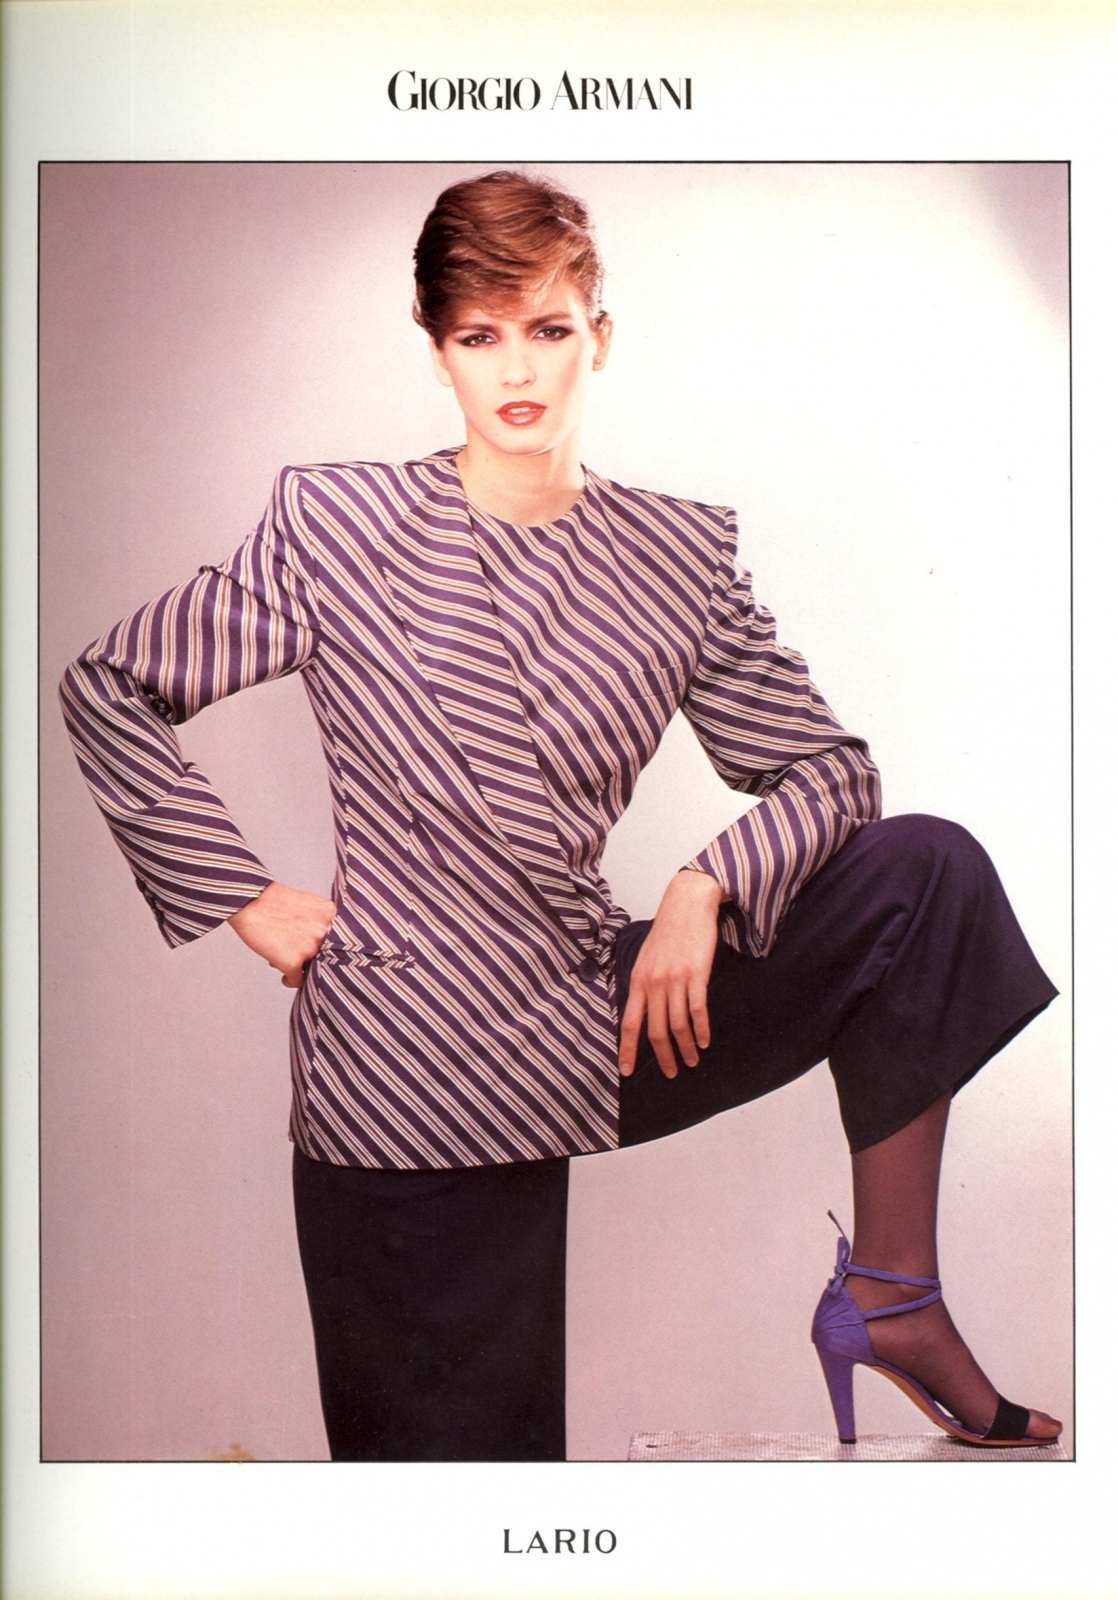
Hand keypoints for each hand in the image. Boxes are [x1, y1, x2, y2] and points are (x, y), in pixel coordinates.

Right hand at [228, 881, 336, 987]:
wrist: (250, 900)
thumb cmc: (275, 902)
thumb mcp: (310, 906)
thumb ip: (322, 924)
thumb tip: (324, 949)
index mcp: (332, 916)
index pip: (340, 941)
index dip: (328, 948)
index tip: (320, 952)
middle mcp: (325, 933)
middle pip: (327, 957)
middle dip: (313, 957)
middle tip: (300, 955)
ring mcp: (310, 948)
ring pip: (312, 970)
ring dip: (300, 967)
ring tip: (285, 955)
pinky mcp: (293, 962)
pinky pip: (296, 981)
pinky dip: (289, 979)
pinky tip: (283, 973)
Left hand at [618, 870, 723, 1079]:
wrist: (686, 905)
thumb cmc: (668, 932)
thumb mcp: (646, 958)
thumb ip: (643, 985)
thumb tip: (641, 1012)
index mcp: (638, 980)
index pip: (629, 1023)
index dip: (627, 1050)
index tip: (625, 1071)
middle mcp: (653, 983)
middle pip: (654, 1031)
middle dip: (663, 1057)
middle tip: (671, 1073)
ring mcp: (674, 979)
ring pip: (677, 1025)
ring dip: (685, 1048)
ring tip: (691, 1061)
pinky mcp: (696, 974)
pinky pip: (697, 1011)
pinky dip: (701, 1031)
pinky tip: (705, 1041)